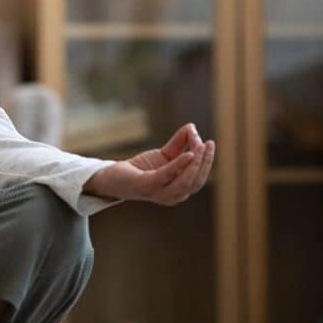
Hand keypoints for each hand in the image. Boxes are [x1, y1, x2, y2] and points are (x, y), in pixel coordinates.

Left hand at [88, 123, 215, 206]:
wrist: (113, 178)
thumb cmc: (141, 169)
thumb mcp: (164, 154)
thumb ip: (180, 142)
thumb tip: (192, 127)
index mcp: (179, 190)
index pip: (199, 178)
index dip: (207, 161)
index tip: (209, 142)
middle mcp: (172, 196)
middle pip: (196, 181)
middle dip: (206, 161)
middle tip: (209, 143)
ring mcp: (159, 193)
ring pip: (186, 182)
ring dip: (197, 163)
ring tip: (201, 145)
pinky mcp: (146, 185)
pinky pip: (167, 176)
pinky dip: (180, 165)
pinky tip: (189, 154)